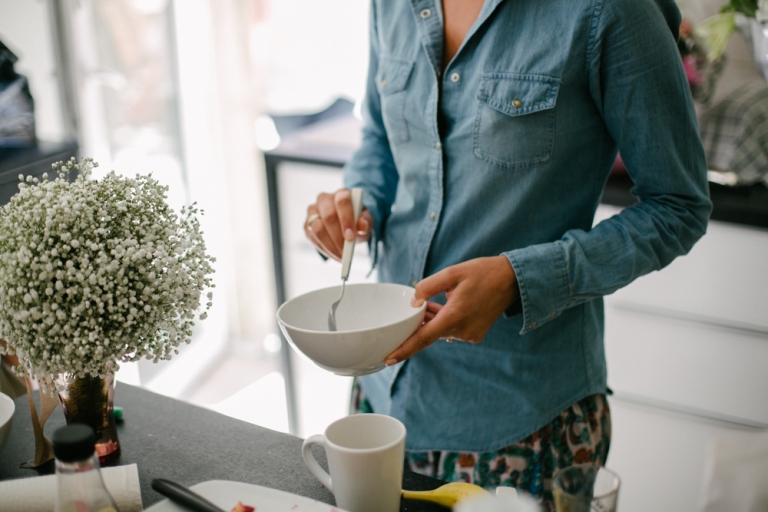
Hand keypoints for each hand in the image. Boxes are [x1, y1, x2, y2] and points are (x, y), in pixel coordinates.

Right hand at [304, 188, 372, 261]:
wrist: (347, 224)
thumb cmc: (356, 220)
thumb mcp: (366, 221)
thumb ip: (366, 222)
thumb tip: (363, 225)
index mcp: (341, 194)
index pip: (342, 201)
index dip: (346, 219)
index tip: (351, 236)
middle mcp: (325, 199)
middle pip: (328, 215)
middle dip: (337, 236)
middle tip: (345, 251)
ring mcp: (313, 211)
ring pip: (317, 228)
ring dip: (330, 245)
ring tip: (341, 256)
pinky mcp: (307, 224)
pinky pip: (312, 238)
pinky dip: (324, 249)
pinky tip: (334, 254)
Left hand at [385, 256, 519, 364]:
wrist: (512, 279)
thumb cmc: (482, 273)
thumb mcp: (451, 273)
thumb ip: (427, 287)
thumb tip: (413, 303)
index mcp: (455, 315)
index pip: (423, 338)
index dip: (404, 349)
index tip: (388, 359)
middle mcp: (462, 330)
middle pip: (430, 332)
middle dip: (418, 323)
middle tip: (414, 308)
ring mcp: (470, 335)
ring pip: (440, 330)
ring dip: (432, 320)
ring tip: (436, 300)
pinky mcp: (474, 334)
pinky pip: (451, 329)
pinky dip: (444, 320)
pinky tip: (446, 305)